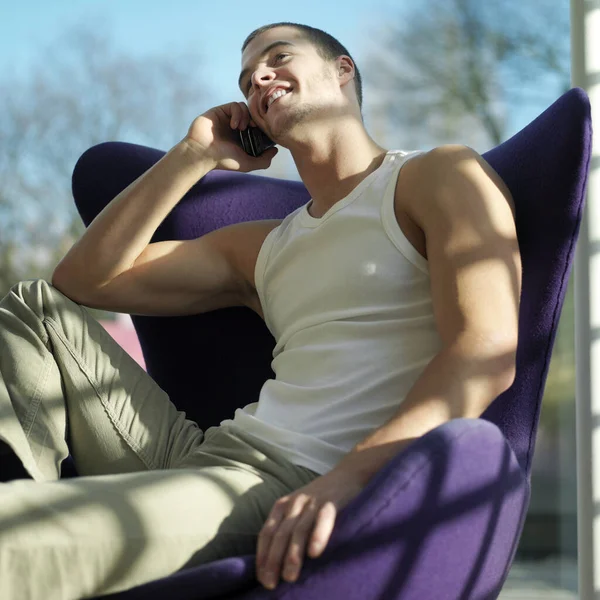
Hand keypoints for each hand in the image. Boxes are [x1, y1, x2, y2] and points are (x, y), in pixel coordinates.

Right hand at [185, 102, 277, 172]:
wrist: (202, 153)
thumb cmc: (223, 160)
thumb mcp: (247, 164)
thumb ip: (263, 160)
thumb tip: (276, 151)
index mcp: (243, 137)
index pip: (258, 126)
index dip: (263, 127)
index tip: (263, 132)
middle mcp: (237, 126)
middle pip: (253, 115)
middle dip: (256, 119)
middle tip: (255, 128)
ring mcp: (228, 118)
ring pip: (245, 108)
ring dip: (246, 117)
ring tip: (241, 129)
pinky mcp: (220, 110)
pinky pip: (234, 105)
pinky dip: (237, 113)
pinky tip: (234, 125)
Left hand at [255, 468, 366, 589]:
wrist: (346, 474)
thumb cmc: (320, 500)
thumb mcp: (298, 510)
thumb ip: (287, 528)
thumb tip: (275, 565)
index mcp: (283, 506)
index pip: (267, 533)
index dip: (262, 556)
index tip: (261, 578)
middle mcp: (295, 503)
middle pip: (280, 533)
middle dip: (273, 560)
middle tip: (270, 584)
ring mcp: (313, 501)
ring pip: (299, 529)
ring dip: (292, 554)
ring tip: (289, 577)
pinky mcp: (332, 502)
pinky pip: (323, 519)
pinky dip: (318, 535)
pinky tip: (314, 553)